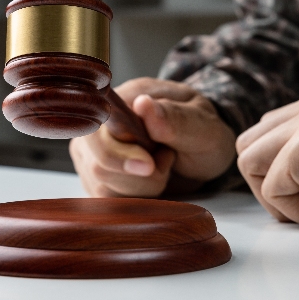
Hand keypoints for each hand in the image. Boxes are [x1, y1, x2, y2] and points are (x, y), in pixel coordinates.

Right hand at [69, 78, 235, 196]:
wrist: (204, 154)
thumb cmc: (203, 133)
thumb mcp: (202, 124)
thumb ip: (175, 118)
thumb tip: (143, 104)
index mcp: (123, 99)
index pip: (97, 129)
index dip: (118, 153)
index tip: (150, 165)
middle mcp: (100, 127)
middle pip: (98, 164)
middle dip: (139, 176)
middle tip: (167, 159)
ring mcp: (94, 154)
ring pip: (104, 186)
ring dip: (142, 187)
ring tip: (163, 165)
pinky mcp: (98, 180)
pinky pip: (107, 200)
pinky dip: (136, 197)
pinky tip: (151, 181)